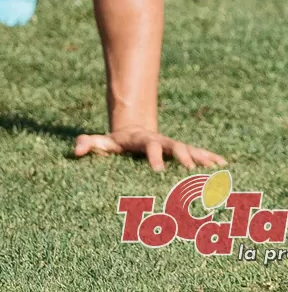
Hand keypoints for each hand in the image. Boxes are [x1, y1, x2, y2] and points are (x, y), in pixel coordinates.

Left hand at [74, 127, 226, 171]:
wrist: (133, 129)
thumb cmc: (116, 141)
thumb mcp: (102, 141)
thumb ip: (88, 143)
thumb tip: (75, 152)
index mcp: (143, 141)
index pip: (149, 148)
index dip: (153, 158)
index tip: (158, 171)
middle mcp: (162, 141)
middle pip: (174, 146)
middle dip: (183, 156)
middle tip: (190, 170)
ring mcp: (173, 145)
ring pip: (190, 149)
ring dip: (202, 157)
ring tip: (217, 167)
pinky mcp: (181, 150)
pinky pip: (198, 153)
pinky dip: (209, 157)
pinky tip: (224, 166)